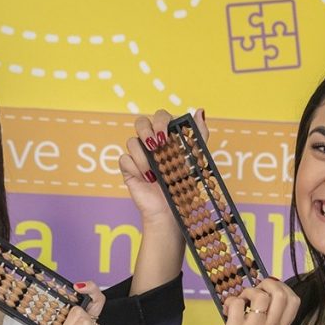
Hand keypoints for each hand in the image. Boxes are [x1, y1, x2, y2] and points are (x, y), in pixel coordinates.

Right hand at [118, 108, 207, 294]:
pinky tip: (147, 180)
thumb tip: (199, 110)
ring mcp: (139, 156)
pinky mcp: (128, 168)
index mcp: (168, 138)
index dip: (161, 121)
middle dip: (148, 130)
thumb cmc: (185, 188)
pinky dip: (136, 168)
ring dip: (144, 157)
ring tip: (155, 174)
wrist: (172, 214)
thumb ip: (198, 136)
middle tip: (157, 145)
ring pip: (131, 141)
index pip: (161, 116)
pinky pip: (124, 158)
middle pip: (141, 122)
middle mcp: (152, 144)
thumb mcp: (196, 160)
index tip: (166, 135)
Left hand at [207, 279, 300, 324]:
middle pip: (281, 293)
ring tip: (240, 303)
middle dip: (266, 284)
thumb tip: (262, 298)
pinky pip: (236, 304)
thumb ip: (270, 322)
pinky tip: (227, 312)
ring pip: (259, 296)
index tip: (268, 291)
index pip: (294, 300)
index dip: (282, 287)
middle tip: (254, 294)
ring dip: (247, 292)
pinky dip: (230, 302)